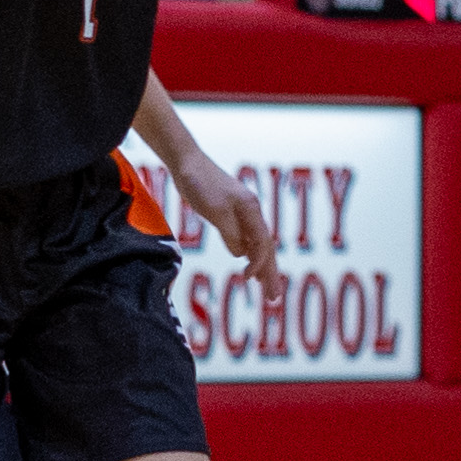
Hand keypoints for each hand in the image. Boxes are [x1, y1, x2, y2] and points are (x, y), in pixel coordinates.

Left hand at [174, 151, 282, 291]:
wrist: (187, 162)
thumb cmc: (201, 185)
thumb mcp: (216, 212)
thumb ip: (231, 234)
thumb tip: (241, 254)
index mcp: (252, 211)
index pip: (263, 244)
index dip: (260, 264)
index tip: (248, 280)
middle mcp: (252, 212)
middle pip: (266, 248)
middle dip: (270, 273)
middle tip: (274, 298)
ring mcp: (242, 212)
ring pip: (257, 243)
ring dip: (262, 265)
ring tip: (264, 286)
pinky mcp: (230, 212)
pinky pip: (246, 237)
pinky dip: (249, 252)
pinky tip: (245, 261)